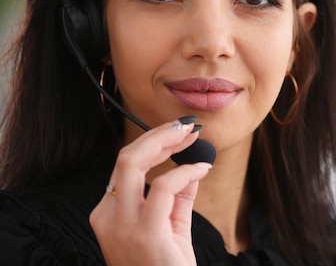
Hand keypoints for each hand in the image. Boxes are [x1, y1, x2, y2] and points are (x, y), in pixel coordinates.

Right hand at [90, 118, 211, 265]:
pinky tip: (201, 169)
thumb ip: (177, 196)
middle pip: (125, 157)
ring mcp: (122, 226)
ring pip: (133, 163)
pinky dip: (185, 171)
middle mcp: (108, 217)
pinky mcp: (145, 233)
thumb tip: (191, 165)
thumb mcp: (170, 227)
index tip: (178, 133)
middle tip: (185, 127)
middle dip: (156, 134)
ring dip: (166, 142)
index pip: (125, 167)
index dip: (152, 143)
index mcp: (109, 214)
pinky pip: (164, 187)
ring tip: (191, 136)